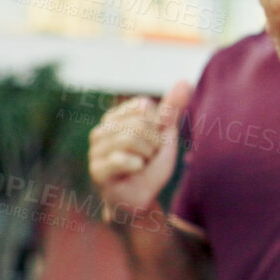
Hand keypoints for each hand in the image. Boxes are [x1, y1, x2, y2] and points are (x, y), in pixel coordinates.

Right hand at [88, 80, 191, 217]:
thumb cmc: (151, 167)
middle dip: (153, 143)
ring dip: (146, 155)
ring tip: (140, 165)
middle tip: (147, 157)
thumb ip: (172, 108)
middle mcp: (101, 130)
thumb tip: (184, 80)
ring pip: (130, 138)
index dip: (157, 125)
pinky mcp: (97, 169)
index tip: (153, 141)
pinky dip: (137, 166)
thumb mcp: (166, 134)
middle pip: (139, 123)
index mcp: (116, 118)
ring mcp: (95, 150)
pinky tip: (133, 172)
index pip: (143, 105)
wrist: (144, 199)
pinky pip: (121, 158)